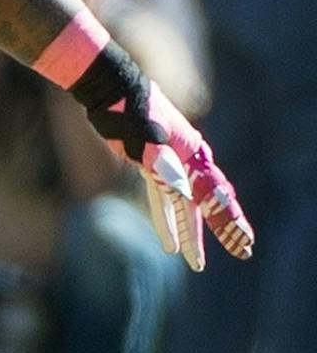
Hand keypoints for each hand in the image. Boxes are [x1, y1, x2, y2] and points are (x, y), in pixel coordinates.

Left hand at [83, 75, 253, 271]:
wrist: (109, 88)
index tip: (244, 245)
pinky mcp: (150, 164)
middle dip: (225, 231)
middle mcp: (188, 160)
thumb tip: (181, 188)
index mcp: (192, 155)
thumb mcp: (144, 136)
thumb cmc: (128, 110)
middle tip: (242, 254)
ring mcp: (171, 162)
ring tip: (197, 263)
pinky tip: (168, 242)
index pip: (216, 197)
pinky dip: (166, 220)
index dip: (229, 223)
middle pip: (210, 203)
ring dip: (192, 233)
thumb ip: (162, 161)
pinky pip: (163, 199)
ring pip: (186, 207)